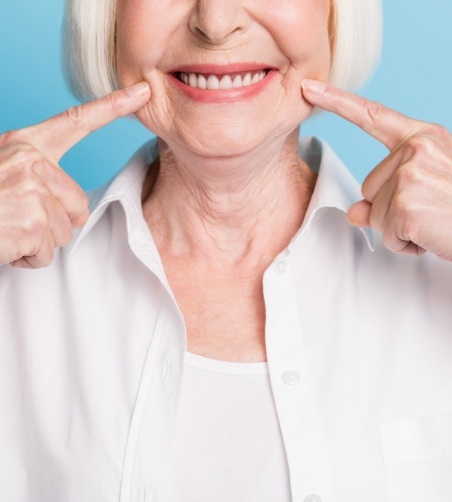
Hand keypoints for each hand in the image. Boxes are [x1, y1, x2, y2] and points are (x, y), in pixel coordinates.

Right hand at [0, 82, 150, 268]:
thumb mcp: (5, 175)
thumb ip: (39, 177)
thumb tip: (73, 206)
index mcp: (24, 144)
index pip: (76, 121)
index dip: (112, 107)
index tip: (141, 93)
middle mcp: (31, 160)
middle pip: (78, 203)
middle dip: (54, 221)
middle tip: (16, 217)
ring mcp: (33, 188)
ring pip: (64, 229)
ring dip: (38, 240)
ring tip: (7, 228)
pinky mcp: (34, 219)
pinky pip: (48, 251)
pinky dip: (28, 258)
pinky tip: (6, 244)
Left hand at [302, 79, 451, 260]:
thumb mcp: (425, 190)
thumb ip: (384, 195)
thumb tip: (353, 213)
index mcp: (423, 137)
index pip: (373, 116)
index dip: (337, 102)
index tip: (309, 88)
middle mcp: (416, 149)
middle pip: (368, 187)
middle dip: (390, 208)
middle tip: (429, 209)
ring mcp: (410, 175)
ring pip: (373, 213)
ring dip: (398, 227)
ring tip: (433, 221)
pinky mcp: (407, 205)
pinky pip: (386, 235)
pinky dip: (405, 244)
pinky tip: (431, 235)